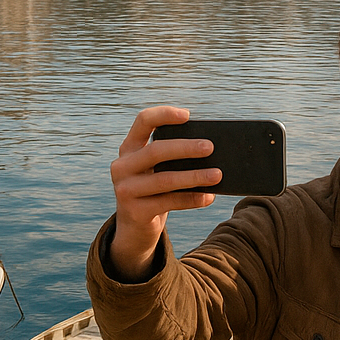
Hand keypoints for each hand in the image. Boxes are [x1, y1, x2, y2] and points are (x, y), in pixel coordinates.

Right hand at [107, 106, 218, 280]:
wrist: (135, 224)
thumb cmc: (153, 189)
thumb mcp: (155, 169)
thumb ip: (171, 157)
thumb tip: (207, 149)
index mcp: (129, 148)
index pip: (143, 121)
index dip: (164, 114)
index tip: (187, 115)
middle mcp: (122, 166)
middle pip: (156, 151)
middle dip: (185, 148)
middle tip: (210, 147)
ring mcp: (125, 189)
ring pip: (165, 179)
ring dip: (194, 176)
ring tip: (217, 174)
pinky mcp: (135, 211)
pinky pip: (169, 202)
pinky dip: (192, 199)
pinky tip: (209, 196)